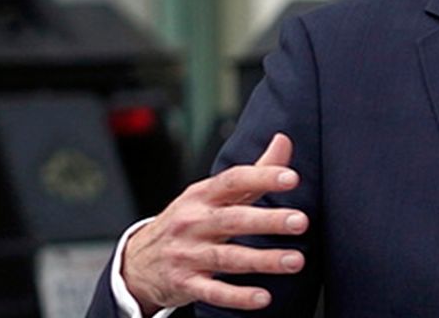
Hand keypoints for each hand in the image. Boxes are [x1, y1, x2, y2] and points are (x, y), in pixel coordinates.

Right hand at [122, 133, 308, 312]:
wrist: (137, 262)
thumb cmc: (187, 222)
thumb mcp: (211, 193)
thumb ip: (253, 172)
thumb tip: (284, 141)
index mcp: (203, 196)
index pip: (233, 181)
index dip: (262, 177)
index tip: (292, 178)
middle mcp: (194, 223)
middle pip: (234, 219)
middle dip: (269, 220)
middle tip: (301, 222)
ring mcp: (188, 254)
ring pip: (228, 258)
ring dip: (263, 260)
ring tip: (295, 261)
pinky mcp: (185, 284)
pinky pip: (213, 292)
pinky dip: (238, 296)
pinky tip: (263, 298)